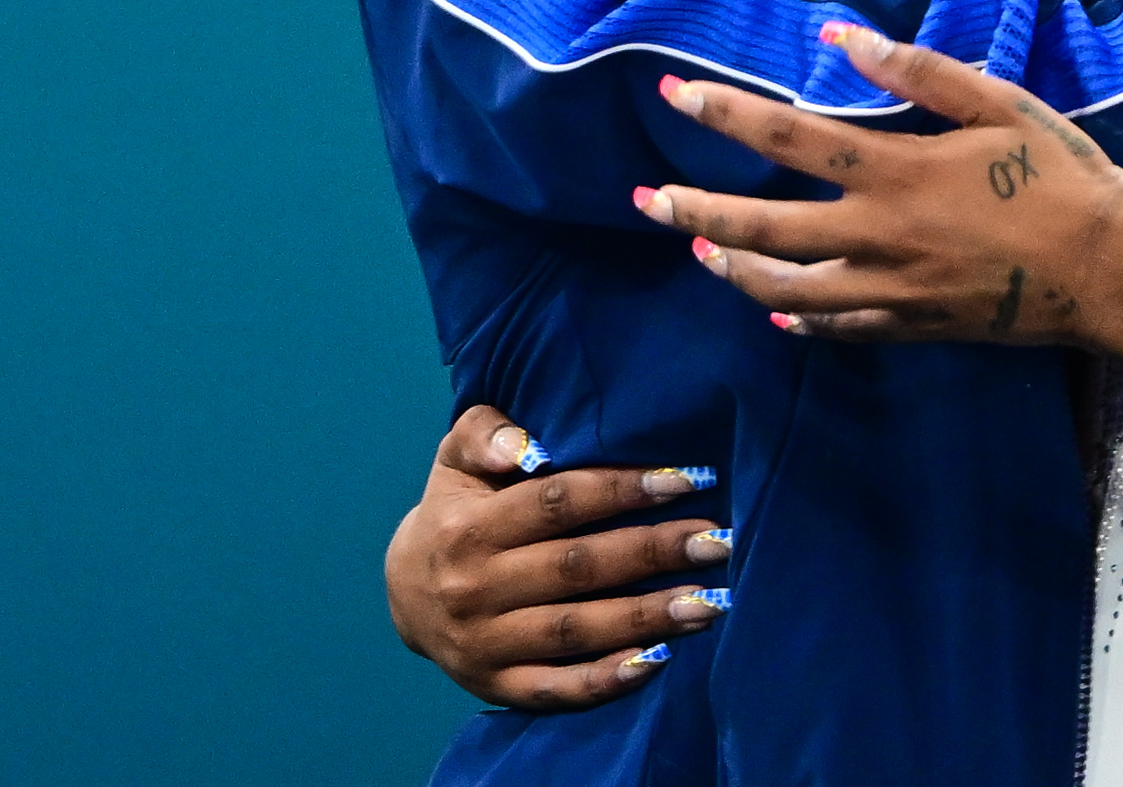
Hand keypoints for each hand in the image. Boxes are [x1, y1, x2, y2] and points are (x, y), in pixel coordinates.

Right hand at [383, 405, 734, 709]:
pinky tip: (660, 659)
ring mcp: (485, 643)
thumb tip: (528, 447)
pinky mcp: (495, 686)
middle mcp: (475, 587)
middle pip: (578, 567)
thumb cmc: (454, 510)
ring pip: (576, 630)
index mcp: (470, 527)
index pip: (558, 503)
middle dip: (654, 552)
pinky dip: (607, 679)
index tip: (688, 478)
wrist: (403, 593)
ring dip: (648, 617)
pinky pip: (557, 688)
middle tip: (719, 540)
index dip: (624, 489)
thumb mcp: (455, 459)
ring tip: (712, 601)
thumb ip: (487, 433)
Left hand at [642, 25, 1122, 423]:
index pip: (787, 137)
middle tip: (647, 200)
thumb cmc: (1060, 174)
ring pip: (783, 288)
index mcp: (895, 172)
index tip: (673, 93)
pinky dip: (796, 316)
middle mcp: (877, 236)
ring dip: (733, 266)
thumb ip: (916, 72)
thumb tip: (840, 35)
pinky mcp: (909, 325)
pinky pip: (835, 326)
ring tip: (700, 247)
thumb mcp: (996, 103)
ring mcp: (889, 289)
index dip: (724, 112)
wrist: (1109, 271)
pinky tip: (774, 309)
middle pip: (762, 226)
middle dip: (696, 210)